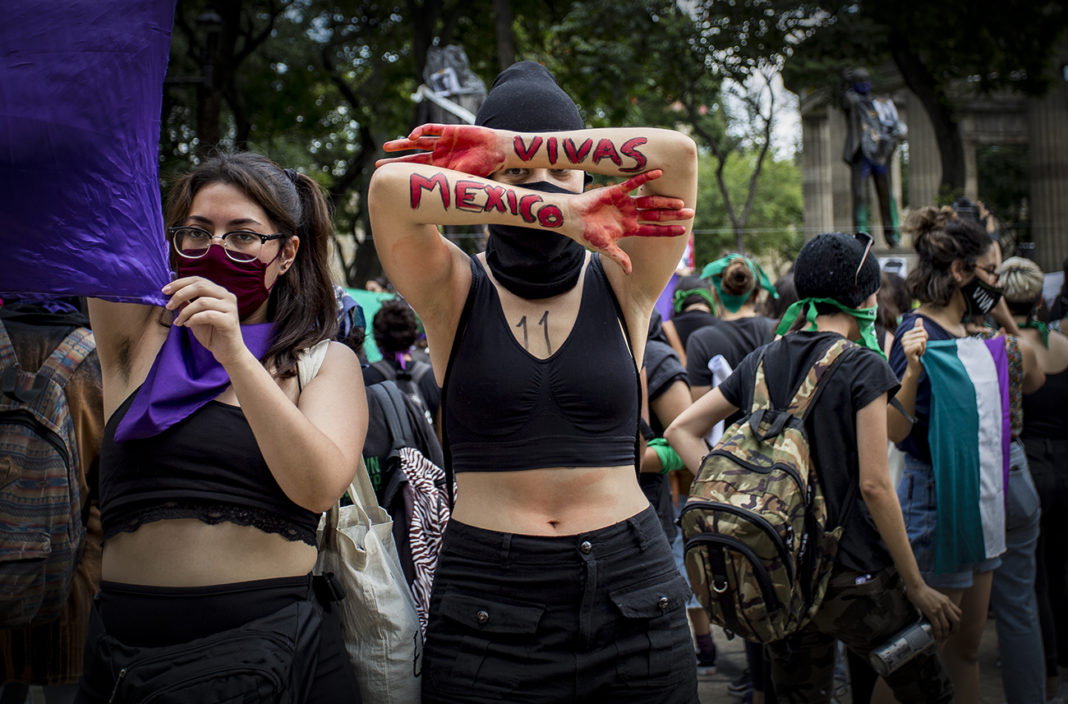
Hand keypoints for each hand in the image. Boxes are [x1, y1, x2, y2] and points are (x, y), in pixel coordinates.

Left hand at [162, 277, 246, 365]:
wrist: (228, 352)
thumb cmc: (212, 334)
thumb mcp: (195, 316)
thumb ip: (188, 304)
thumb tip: (173, 294)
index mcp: (220, 293)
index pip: (198, 280)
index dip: (180, 283)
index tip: (165, 291)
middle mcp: (227, 297)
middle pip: (200, 286)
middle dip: (180, 294)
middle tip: (169, 306)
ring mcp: (231, 309)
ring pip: (202, 301)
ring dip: (185, 311)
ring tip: (179, 321)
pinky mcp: (230, 321)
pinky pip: (208, 315)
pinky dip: (194, 319)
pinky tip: (188, 325)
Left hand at [376, 124, 507, 176]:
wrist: (497, 152)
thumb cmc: (483, 169)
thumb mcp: (462, 180)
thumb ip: (448, 185)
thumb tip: (434, 203)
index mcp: (442, 167)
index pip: (418, 170)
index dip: (402, 173)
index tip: (388, 178)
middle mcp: (439, 154)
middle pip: (413, 157)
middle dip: (396, 160)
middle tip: (379, 164)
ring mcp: (443, 142)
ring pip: (418, 142)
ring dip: (402, 144)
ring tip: (386, 146)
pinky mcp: (449, 130)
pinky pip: (432, 129)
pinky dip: (421, 131)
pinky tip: (412, 136)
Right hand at [570, 170, 692, 273]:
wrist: (571, 218)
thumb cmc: (585, 233)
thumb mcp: (604, 247)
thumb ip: (618, 257)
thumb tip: (630, 271)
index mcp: (628, 229)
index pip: (653, 230)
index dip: (668, 230)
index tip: (684, 230)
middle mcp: (629, 215)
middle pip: (656, 215)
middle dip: (673, 215)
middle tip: (690, 212)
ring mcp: (624, 203)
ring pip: (649, 201)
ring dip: (664, 201)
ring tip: (680, 202)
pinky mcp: (616, 191)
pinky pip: (634, 184)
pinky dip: (645, 178)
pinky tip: (659, 173)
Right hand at [900, 317, 927, 372]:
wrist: (916, 365)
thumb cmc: (919, 352)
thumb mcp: (920, 339)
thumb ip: (919, 328)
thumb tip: (919, 318)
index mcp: (906, 334)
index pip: (921, 329)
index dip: (924, 337)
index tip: (921, 344)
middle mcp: (903, 338)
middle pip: (922, 334)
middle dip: (925, 343)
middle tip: (920, 349)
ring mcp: (905, 344)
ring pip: (922, 340)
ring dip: (923, 347)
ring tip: (919, 352)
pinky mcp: (907, 350)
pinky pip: (919, 345)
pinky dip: (922, 351)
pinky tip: (918, 354)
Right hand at [906, 583, 960, 640]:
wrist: (916, 586)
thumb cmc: (922, 590)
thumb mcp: (936, 595)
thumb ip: (940, 602)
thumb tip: (938, 610)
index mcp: (947, 600)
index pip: (958, 613)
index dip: (957, 622)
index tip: (953, 626)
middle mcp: (945, 605)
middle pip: (956, 621)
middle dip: (955, 630)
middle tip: (950, 634)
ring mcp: (939, 609)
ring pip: (947, 626)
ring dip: (946, 634)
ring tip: (942, 638)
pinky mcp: (931, 612)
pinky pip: (938, 626)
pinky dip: (939, 634)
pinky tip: (937, 638)